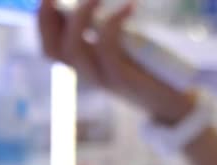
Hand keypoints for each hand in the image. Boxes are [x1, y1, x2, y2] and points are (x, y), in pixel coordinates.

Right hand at [39, 0, 193, 123]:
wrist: (174, 104)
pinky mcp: (122, 79)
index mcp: (85, 64)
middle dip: (47, 19)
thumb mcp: (125, 46)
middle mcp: (88, 73)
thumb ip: (107, 30)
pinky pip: (107, 50)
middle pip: (53, 50)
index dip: (42, 22)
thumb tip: (93, 2)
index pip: (50, 47)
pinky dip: (113, 24)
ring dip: (80, 17)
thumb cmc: (152, 68)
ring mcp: (102, 78)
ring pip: (74, 49)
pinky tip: (129, 6)